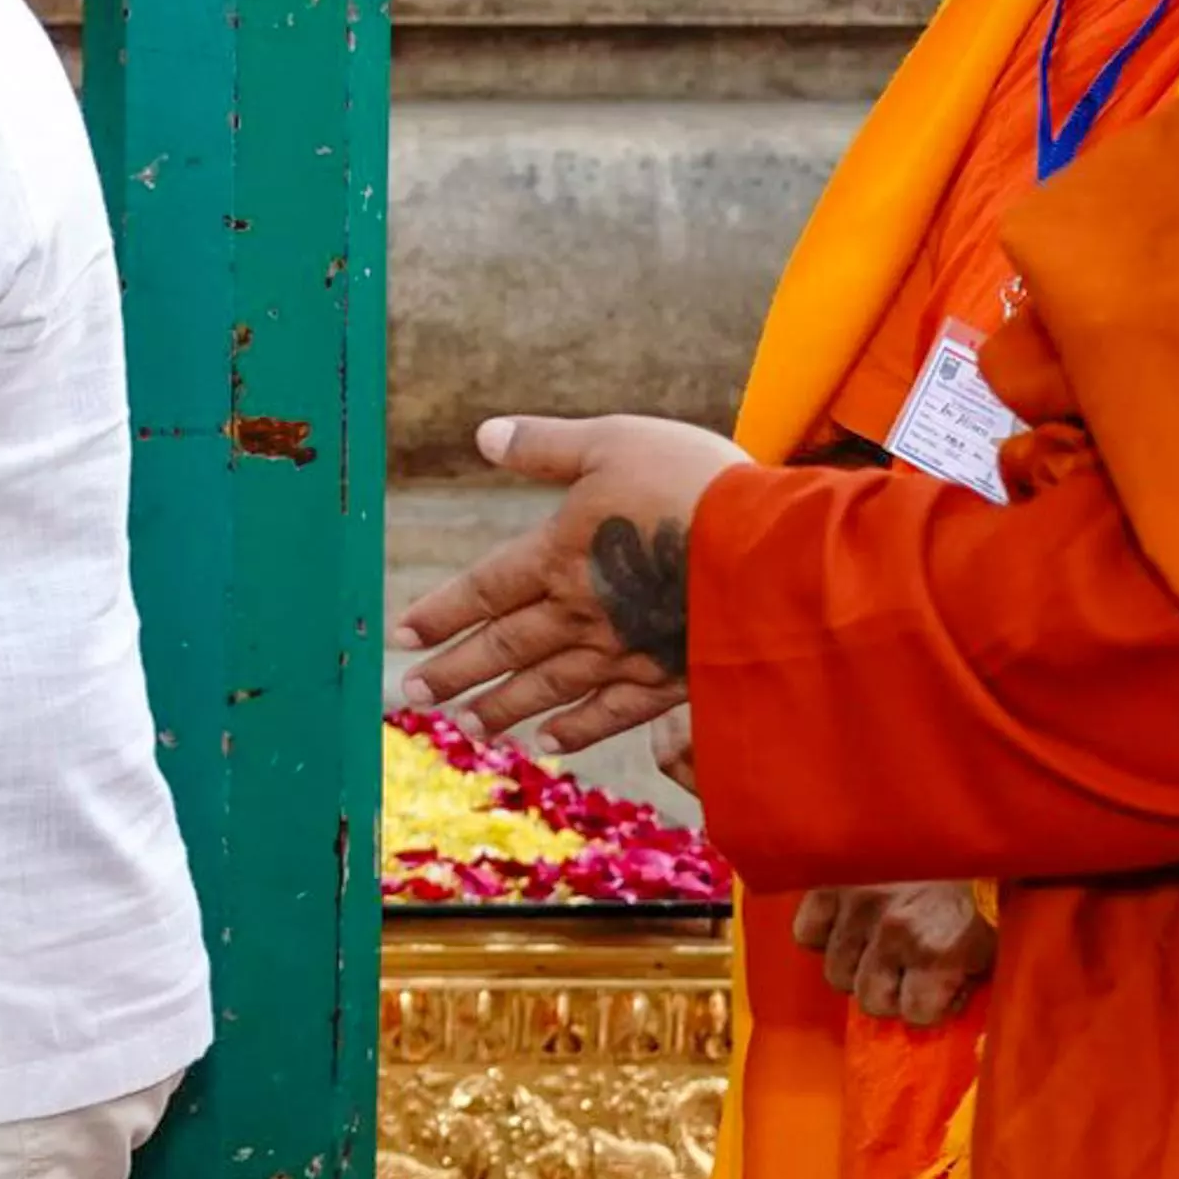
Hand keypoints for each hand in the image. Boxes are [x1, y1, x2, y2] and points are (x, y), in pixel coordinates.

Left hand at [393, 413, 755, 771]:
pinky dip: (576, 729)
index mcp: (558, 555)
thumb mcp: (614, 442)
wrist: (776, 554)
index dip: (441, 613)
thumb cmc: (696, 485)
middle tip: (413, 695)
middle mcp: (580, 613)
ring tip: (468, 725)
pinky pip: (610, 713)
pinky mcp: (668, 679)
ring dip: (503, 706)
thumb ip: (547, 446)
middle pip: (505, 647)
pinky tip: (550, 742)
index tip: (402, 637)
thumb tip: (484, 435)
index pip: (484, 590)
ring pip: (547, 686)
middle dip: (456, 671)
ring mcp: (623, 653)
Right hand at [790, 881, 995, 1025]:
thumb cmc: (976, 884)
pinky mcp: (828, 884)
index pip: (916, 1013)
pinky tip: (847, 925)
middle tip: (901, 971)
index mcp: (940, 949)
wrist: (954, 819)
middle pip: (871, 1000)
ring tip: (874, 946)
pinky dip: (825, 935)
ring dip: (856, 966)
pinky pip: (808, 934)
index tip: (933, 988)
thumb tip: (940, 1008)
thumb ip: (964, 977)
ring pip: (837, 973)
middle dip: (888, 992)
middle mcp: (894, 933)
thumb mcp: (988, 938)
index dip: (927, 1004)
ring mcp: (856, 908)